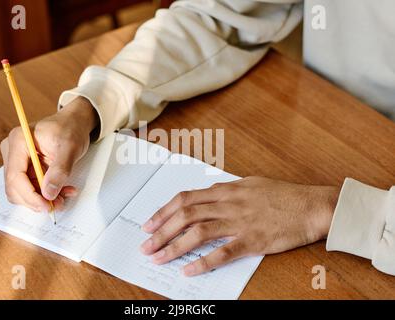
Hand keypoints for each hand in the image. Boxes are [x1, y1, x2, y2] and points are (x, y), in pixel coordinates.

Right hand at [0, 97, 96, 211]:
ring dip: (43, 199)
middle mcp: (13, 151)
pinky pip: (31, 188)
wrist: (74, 123)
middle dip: (37, 200)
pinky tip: (62, 190)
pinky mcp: (25, 168)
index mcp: (19, 140)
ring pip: (23, 191)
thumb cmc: (71, 128)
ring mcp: (17, 160)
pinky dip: (46, 194)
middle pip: (15, 187)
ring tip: (65, 195)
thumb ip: (60, 170)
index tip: (47, 205)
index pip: (15, 176)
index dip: (30, 195)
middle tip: (59, 204)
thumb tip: (48, 193)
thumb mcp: (70, 147)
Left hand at [140, 177, 338, 275]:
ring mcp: (240, 222)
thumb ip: (227, 191)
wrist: (312, 206)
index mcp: (226, 190)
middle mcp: (228, 204)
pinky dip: (203, 262)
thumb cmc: (283, 195)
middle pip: (185, 216)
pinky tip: (189, 270)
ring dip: (174, 246)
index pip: (185, 199)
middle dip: (161, 230)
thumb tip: (208, 196)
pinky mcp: (253, 241)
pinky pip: (223, 253)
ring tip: (159, 258)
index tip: (149, 223)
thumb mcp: (250, 184)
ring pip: (198, 233)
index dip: (163, 212)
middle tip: (146, 245)